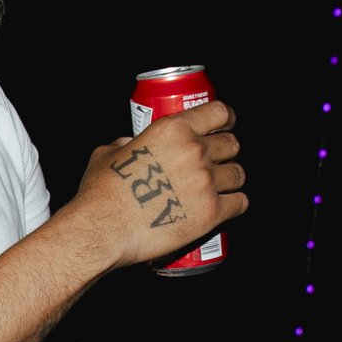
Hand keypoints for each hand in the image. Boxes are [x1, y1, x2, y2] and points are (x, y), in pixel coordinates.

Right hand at [70, 100, 246, 269]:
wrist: (104, 229)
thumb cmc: (102, 193)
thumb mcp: (108, 153)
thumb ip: (125, 143)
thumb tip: (129, 144)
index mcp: (173, 129)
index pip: (218, 112)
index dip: (226, 118)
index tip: (225, 124)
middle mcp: (195, 151)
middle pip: (231, 144)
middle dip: (226, 152)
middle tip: (216, 161)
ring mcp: (206, 182)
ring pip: (238, 174)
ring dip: (231, 180)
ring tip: (219, 188)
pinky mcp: (212, 213)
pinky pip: (239, 203)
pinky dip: (234, 204)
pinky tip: (225, 207)